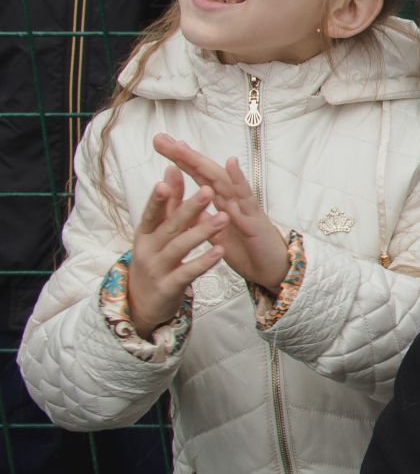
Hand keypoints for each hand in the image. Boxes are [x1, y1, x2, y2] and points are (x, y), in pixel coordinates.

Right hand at [126, 166, 227, 339]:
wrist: (143, 303)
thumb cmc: (155, 260)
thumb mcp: (158, 232)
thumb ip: (169, 203)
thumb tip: (172, 169)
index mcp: (145, 233)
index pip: (152, 211)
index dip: (161, 195)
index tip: (170, 175)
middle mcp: (148, 249)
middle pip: (169, 226)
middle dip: (189, 208)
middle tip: (208, 190)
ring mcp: (157, 268)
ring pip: (179, 248)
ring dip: (201, 232)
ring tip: (222, 218)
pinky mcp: (169, 286)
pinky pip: (187, 272)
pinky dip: (203, 262)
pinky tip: (220, 251)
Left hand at [154, 134, 289, 291]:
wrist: (274, 272)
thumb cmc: (249, 252)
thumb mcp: (218, 236)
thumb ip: (204, 220)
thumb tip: (186, 208)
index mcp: (221, 204)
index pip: (198, 177)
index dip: (181, 161)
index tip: (162, 144)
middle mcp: (232, 200)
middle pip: (206, 172)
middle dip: (183, 155)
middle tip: (161, 138)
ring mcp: (244, 207)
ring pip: (221, 180)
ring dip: (202, 163)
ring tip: (182, 147)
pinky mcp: (255, 220)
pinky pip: (246, 198)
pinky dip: (239, 180)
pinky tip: (230, 163)